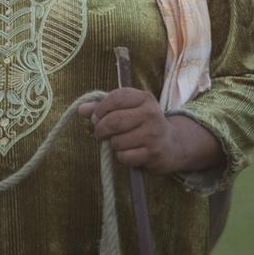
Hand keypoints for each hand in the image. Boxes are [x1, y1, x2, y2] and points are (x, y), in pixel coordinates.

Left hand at [80, 87, 217, 173]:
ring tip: (120, 142)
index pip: (115, 98)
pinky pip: (124, 156)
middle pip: (114, 121)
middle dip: (101, 129)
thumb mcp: (127, 109)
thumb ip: (103, 107)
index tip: (96, 117)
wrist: (172, 144)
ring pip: (117, 141)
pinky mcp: (153, 153)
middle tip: (100, 133)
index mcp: (144, 98)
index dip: (100, 109)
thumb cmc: (143, 123)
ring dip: (113, 144)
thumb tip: (81, 109)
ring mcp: (153, 134)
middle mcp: (151, 114)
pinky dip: (121, 156)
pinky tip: (130, 152)